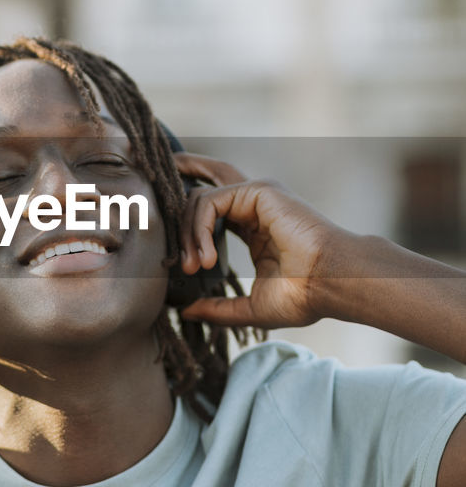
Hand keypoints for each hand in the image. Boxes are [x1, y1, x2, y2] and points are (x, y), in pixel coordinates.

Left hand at [174, 153, 341, 330]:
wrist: (331, 285)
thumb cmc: (303, 296)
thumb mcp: (250, 308)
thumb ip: (217, 308)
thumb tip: (185, 311)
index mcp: (254, 227)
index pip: (214, 206)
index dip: (188, 216)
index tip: (171, 244)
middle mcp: (254, 205)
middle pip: (209, 178)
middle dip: (181, 174)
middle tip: (154, 187)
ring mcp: (256, 195)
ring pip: (199, 198)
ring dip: (186, 235)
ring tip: (193, 268)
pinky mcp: (258, 191)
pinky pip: (209, 201)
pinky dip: (198, 229)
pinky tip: (204, 257)